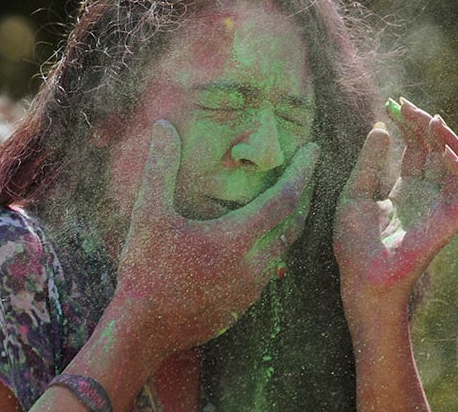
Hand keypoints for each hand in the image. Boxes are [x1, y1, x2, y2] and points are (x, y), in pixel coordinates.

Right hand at [113, 119, 317, 354]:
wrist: (144, 330)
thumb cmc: (145, 270)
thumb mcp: (148, 213)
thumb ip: (160, 168)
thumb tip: (164, 128)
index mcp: (236, 238)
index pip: (284, 198)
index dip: (301, 171)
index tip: (313, 149)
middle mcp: (253, 264)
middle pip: (293, 223)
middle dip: (305, 193)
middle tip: (309, 170)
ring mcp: (251, 288)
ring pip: (284, 248)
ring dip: (291, 221)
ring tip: (291, 201)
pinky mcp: (242, 305)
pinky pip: (270, 269)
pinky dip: (275, 246)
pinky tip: (262, 241)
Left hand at [334, 98, 457, 310]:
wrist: (362, 277)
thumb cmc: (354, 243)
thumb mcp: (355, 192)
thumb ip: (370, 161)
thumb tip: (381, 126)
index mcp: (405, 188)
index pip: (416, 148)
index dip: (408, 125)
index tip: (393, 104)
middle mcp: (426, 194)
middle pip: (437, 149)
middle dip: (424, 124)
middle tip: (406, 106)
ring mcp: (440, 205)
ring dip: (449, 140)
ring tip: (430, 121)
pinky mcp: (450, 220)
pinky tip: (445, 153)